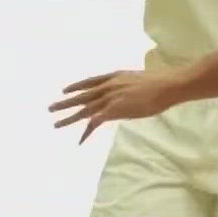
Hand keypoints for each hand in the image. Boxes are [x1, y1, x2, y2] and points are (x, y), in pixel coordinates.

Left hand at [49, 69, 181, 142]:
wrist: (166, 85)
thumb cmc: (159, 83)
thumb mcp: (137, 79)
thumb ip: (127, 85)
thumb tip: (128, 91)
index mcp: (113, 77)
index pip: (90, 82)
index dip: (76, 86)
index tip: (65, 89)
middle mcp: (108, 86)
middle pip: (82, 95)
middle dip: (66, 102)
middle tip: (51, 108)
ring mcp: (110, 98)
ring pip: (84, 109)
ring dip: (69, 117)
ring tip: (55, 122)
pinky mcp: (114, 110)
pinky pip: (96, 122)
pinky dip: (87, 132)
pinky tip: (80, 139)